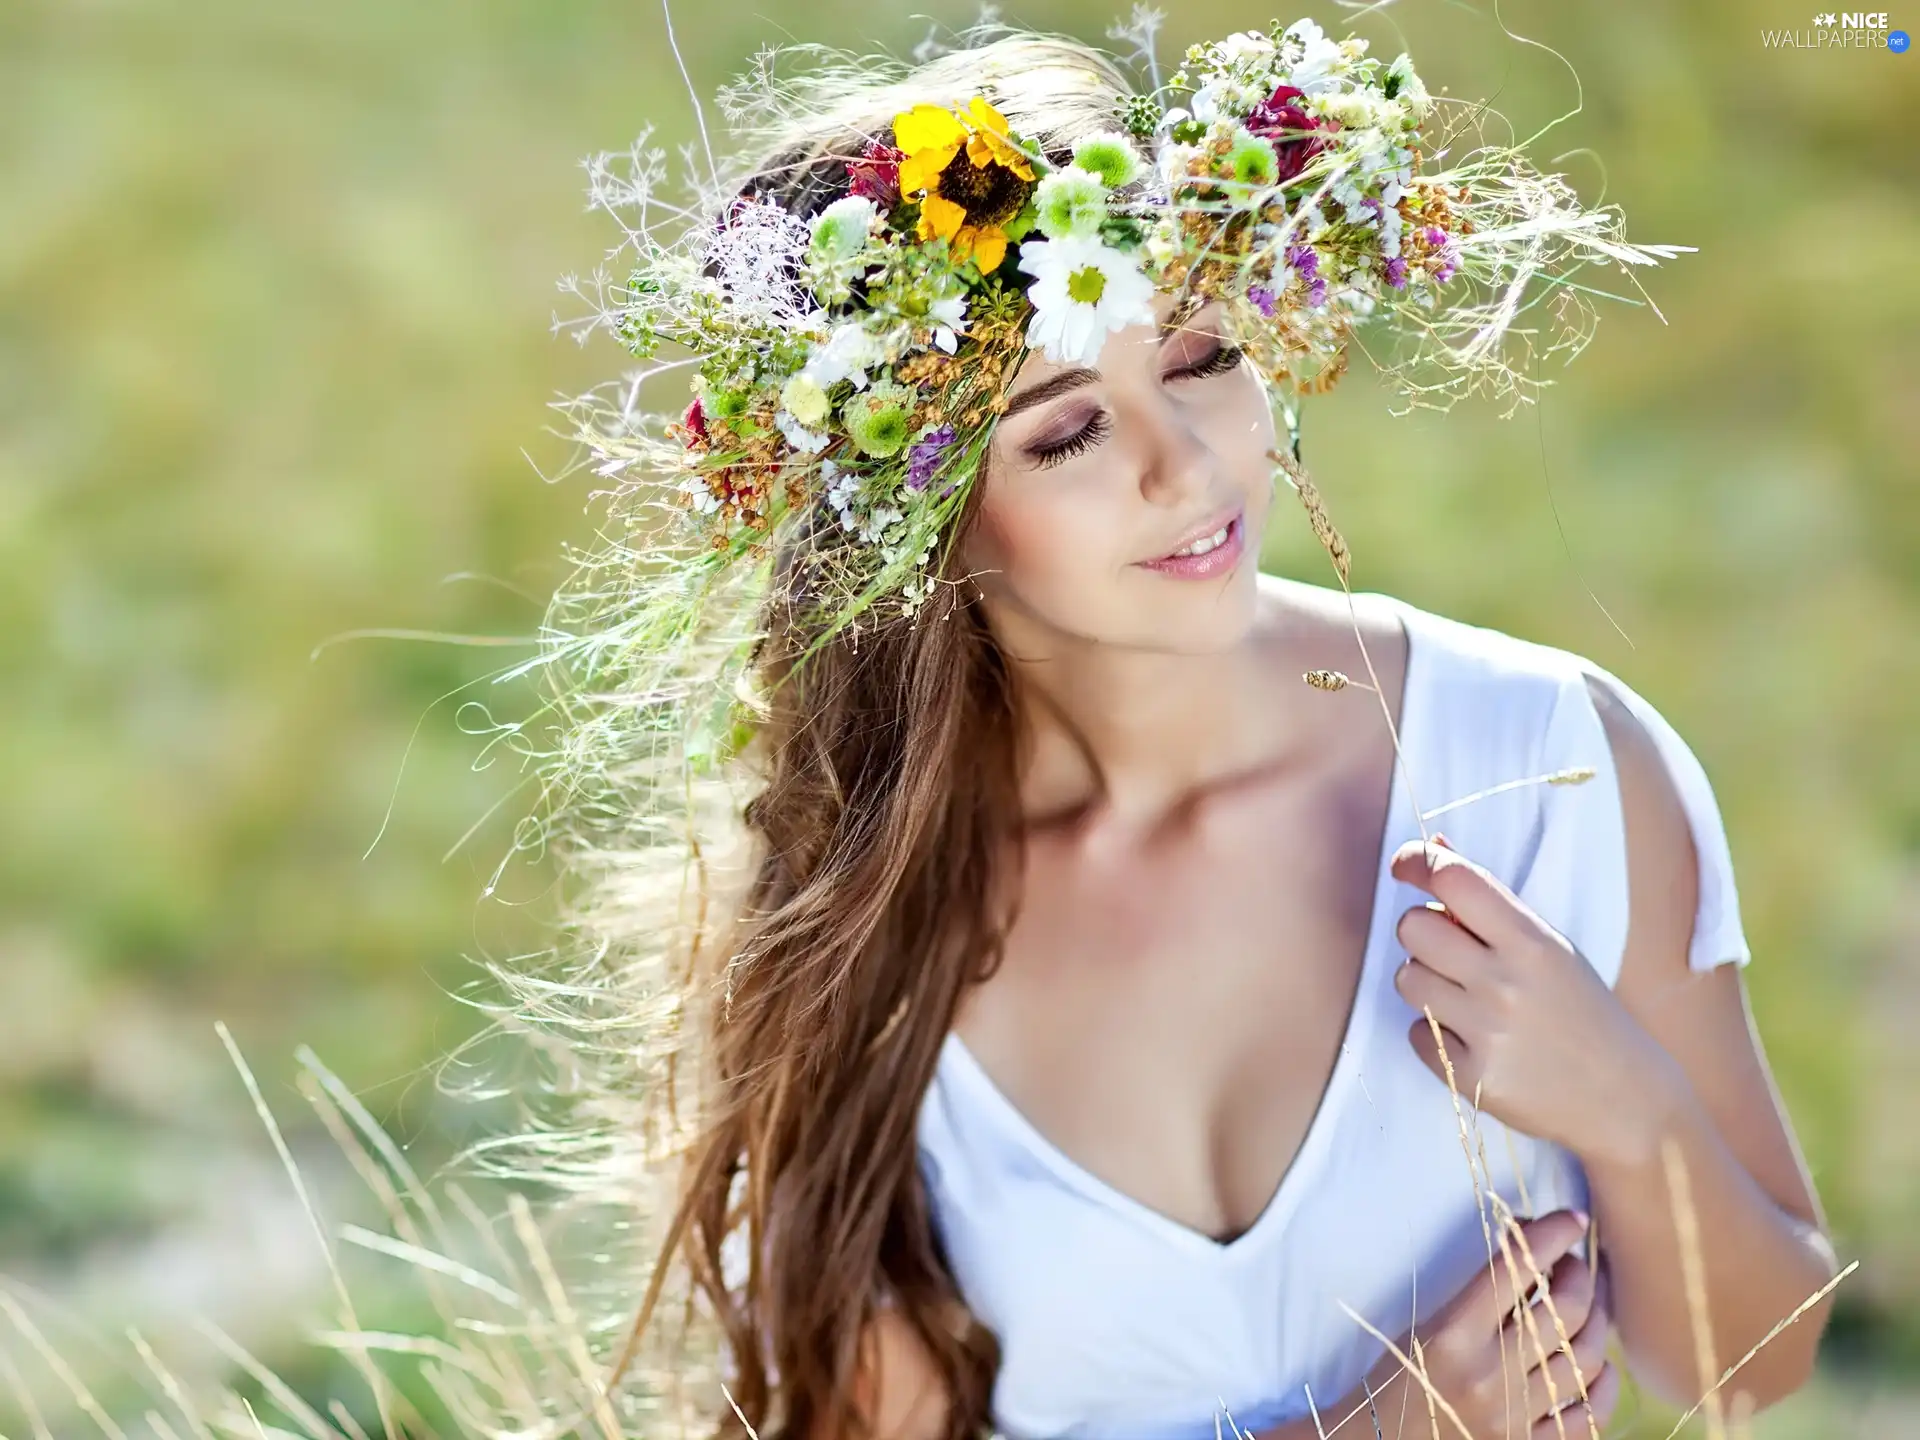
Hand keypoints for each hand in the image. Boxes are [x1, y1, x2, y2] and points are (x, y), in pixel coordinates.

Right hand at [1341, 1209, 1620, 1439]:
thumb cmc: (1396, 1381)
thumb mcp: (1424, 1327)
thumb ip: (1476, 1295)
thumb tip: (1527, 1248)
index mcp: (1452, 1337)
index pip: (1517, 1270)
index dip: (1551, 1236)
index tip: (1571, 1218)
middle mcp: (1489, 1377)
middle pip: (1566, 1310)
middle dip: (1581, 1275)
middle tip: (1578, 1263)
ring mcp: (1514, 1419)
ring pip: (1588, 1359)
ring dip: (1599, 1322)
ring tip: (1592, 1305)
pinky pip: (1590, 1416)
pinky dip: (1603, 1384)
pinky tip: (1600, 1364)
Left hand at [1387, 833, 1682, 1163]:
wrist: (1627, 1100)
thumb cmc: (1584, 1012)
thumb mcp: (1552, 948)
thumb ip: (1492, 902)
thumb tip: (1434, 848)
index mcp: (1533, 942)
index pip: (1455, 879)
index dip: (1418, 862)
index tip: (1404, 864)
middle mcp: (1507, 982)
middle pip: (1413, 927)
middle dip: (1422, 931)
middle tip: (1450, 950)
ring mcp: (1488, 1032)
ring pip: (1407, 979)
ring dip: (1425, 982)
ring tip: (1465, 997)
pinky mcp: (1472, 1077)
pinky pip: (1417, 1034)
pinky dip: (1436, 1035)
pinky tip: (1476, 1040)